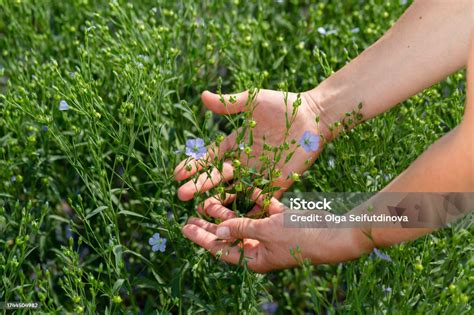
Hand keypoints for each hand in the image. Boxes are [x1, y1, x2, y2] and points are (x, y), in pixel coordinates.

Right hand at [174, 89, 324, 201]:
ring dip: (219, 200)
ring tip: (202, 208)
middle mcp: (244, 162)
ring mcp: (259, 174)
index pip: (210, 158)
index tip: (177, 173)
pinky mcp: (277, 183)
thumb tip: (201, 96)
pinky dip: (248, 208)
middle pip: (217, 177)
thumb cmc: (283, 106)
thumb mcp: (253, 101)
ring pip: (234, 191)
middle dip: (199, 185)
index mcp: (236, 144)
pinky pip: (260, 199)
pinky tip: (234, 219)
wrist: (313, 116)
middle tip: (181, 194)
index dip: (194, 165)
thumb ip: (228, 104)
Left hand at [182, 194, 372, 272]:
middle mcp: (260, 247)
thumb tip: (219, 231)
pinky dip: (252, 198)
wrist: (334, 233)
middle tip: (189, 215)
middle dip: (209, 225)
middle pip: (228, 235)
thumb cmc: (300, 237)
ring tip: (207, 201)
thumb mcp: (266, 232)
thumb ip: (241, 228)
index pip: (221, 248)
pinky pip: (262, 208)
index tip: (184, 227)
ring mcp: (270, 233)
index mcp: (254, 257)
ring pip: (242, 220)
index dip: (202, 237)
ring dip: (227, 210)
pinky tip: (238, 187)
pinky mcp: (281, 219)